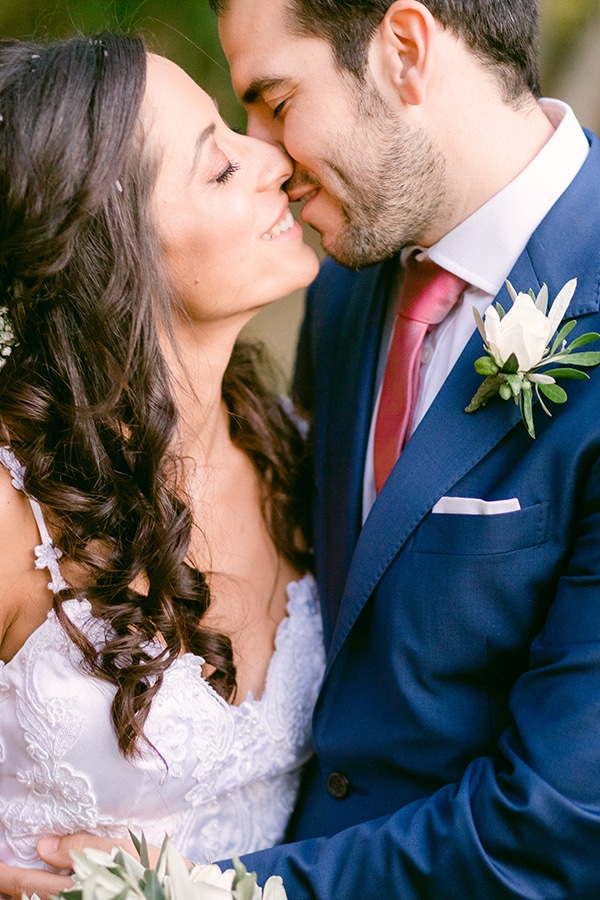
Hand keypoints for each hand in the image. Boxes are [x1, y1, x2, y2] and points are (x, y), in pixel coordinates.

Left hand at [0, 833, 157, 899]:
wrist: (182, 894)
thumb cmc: (156, 868)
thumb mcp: (123, 849)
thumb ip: (83, 846)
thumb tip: (44, 847)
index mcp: (79, 885)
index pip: (29, 883)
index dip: (6, 874)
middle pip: (28, 899)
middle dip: (9, 886)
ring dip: (22, 892)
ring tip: (11, 880)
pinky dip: (40, 896)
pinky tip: (39, 888)